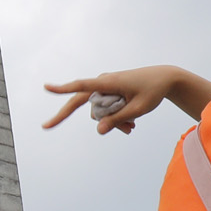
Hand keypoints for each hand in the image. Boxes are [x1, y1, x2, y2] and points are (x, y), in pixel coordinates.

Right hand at [43, 66, 178, 134]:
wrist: (165, 79)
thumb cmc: (153, 91)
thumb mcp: (138, 110)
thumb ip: (118, 120)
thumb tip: (98, 130)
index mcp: (109, 82)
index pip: (80, 86)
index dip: (62, 89)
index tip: (46, 87)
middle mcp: (103, 83)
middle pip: (82, 104)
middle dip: (73, 117)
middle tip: (45, 126)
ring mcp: (106, 87)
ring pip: (99, 111)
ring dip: (112, 122)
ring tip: (132, 127)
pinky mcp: (111, 92)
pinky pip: (107, 109)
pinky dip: (116, 118)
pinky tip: (131, 124)